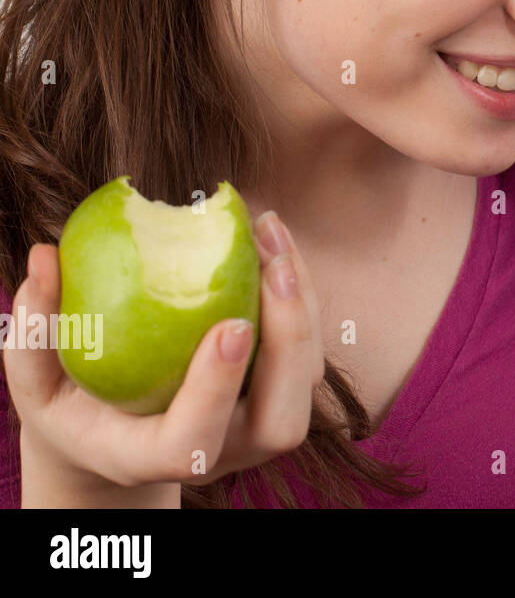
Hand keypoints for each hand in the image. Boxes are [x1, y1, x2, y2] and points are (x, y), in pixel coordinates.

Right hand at [5, 211, 324, 504]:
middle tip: (272, 265)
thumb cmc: (70, 403)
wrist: (119, 432)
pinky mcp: (278, 391)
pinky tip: (269, 236)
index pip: (193, 442)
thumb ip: (33, 328)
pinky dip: (298, 289)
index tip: (229, 326)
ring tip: (267, 230)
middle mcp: (220, 454)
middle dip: (289, 341)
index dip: (217, 390)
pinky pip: (308, 346)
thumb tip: (43, 257)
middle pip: (281, 423)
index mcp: (151, 457)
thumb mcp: (35, 376)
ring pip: (306, 377)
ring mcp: (257, 427)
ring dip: (300, 301)